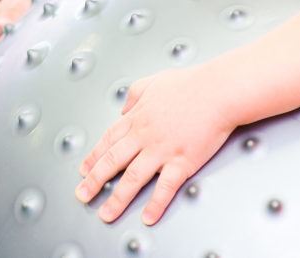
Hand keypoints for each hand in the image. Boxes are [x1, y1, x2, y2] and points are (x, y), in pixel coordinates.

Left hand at [76, 67, 235, 224]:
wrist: (217, 91)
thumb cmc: (190, 84)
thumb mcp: (154, 82)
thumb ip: (135, 94)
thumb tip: (124, 109)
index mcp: (137, 118)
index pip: (108, 141)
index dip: (93, 158)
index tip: (83, 171)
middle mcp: (144, 136)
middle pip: (112, 161)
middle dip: (94, 181)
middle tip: (83, 196)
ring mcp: (161, 150)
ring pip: (133, 178)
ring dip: (118, 199)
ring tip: (107, 214)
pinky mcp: (182, 161)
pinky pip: (165, 188)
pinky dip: (155, 204)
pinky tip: (147, 217)